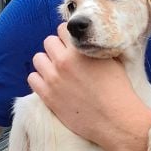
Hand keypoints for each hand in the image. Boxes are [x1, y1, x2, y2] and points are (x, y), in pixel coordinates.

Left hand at [27, 23, 148, 145]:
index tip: (72, 45)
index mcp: (80, 50)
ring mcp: (54, 79)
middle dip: (57, 47)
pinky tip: (50, 83)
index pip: (62, 30)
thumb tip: (91, 43)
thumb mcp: (112, 61)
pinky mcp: (48, 96)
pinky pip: (32, 78)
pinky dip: (39, 79)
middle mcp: (64, 61)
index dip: (68, 37)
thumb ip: (97, 48)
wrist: (115, 120)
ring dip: (46, 62)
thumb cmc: (118, 91)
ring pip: (38, 59)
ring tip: (56, 70)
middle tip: (65, 58)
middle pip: (49, 42)